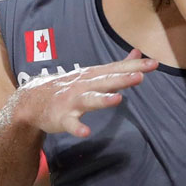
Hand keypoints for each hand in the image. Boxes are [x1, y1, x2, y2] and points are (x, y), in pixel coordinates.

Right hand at [13, 50, 155, 137]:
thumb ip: (116, 66)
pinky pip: (70, 124)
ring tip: (117, 99)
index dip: (134, 67)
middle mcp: (82, 86)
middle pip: (104, 82)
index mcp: (92, 75)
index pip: (115, 69)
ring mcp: (71, 101)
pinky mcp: (62, 117)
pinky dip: (77, 127)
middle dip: (121, 79)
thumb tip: (138, 53)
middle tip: (139, 77)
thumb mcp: (92, 73)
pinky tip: (85, 132)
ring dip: (102, 99)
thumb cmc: (66, 87)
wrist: (31, 101)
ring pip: (89, 100)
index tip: (154, 64)